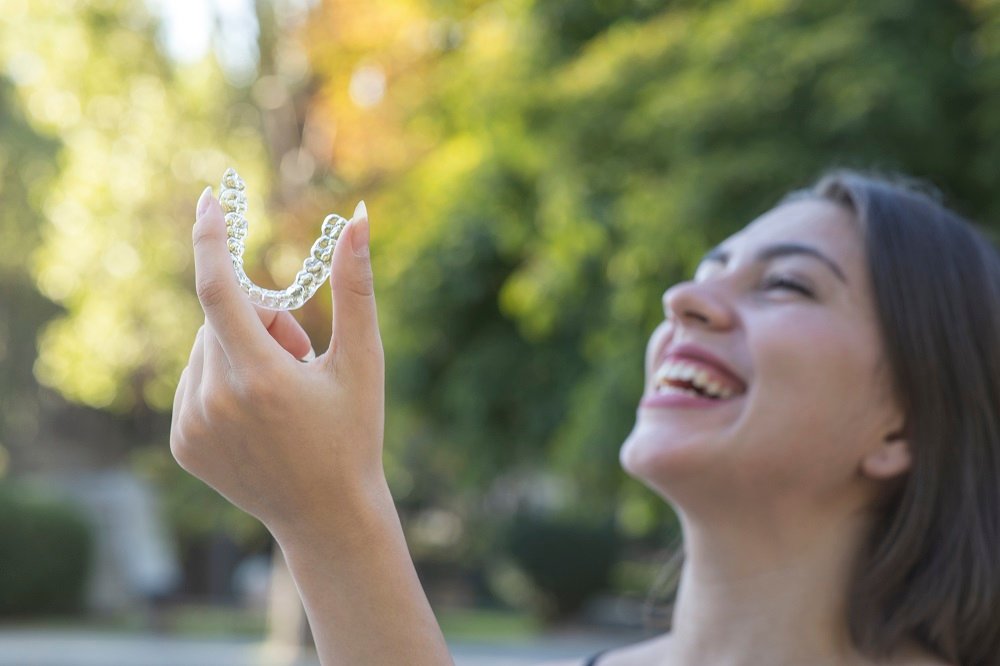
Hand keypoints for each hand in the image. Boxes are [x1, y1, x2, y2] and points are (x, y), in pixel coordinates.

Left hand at [170, 187, 384, 540]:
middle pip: (222, 318)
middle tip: (299, 356)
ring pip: (206, 348)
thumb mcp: (362, 360)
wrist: (327, 515)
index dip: (210, 238)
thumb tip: (358, 219)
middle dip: (259, 320)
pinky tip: (258, 415)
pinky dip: (223, 379)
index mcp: (259, 377)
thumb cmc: (354, 433)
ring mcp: (191, 425)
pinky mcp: (181, 442)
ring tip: (280, 394)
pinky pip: (195, 380)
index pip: (217, 288)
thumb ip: (355, 287)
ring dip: (240, 350)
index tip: (208, 200)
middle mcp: (214, 401)